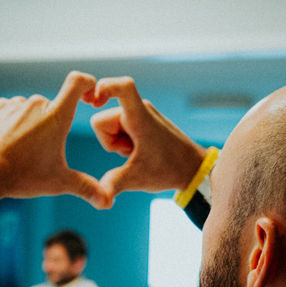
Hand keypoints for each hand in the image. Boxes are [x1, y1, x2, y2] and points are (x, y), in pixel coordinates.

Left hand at [0, 71, 109, 208]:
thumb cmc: (22, 177)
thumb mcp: (58, 183)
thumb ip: (86, 188)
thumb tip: (108, 201)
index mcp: (56, 116)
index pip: (77, 82)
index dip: (87, 83)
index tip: (88, 96)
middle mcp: (35, 104)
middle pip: (53, 106)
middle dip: (52, 124)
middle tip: (43, 151)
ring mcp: (14, 105)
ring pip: (30, 109)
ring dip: (31, 124)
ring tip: (23, 150)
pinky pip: (10, 110)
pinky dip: (12, 122)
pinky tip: (8, 142)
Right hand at [88, 76, 207, 202]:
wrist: (192, 168)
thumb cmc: (169, 169)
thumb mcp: (138, 178)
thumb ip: (114, 183)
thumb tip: (99, 199)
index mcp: (140, 117)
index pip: (123, 87)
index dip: (105, 87)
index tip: (93, 100)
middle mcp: (139, 109)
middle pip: (101, 120)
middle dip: (109, 141)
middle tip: (132, 153)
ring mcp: (139, 113)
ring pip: (107, 126)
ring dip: (116, 143)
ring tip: (137, 152)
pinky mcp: (140, 119)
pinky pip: (117, 128)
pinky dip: (122, 141)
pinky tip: (137, 150)